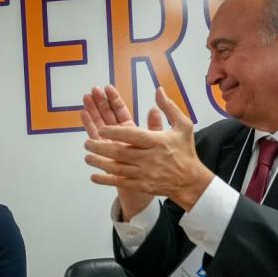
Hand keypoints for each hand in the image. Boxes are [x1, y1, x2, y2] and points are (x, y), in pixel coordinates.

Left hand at [83, 86, 212, 211]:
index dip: (115, 133)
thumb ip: (168, 108)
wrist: (190, 181)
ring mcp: (144, 173)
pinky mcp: (141, 185)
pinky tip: (93, 177)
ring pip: (117, 168)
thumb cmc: (185, 150)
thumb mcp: (183, 125)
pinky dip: (106, 180)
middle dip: (101, 148)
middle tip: (86, 143)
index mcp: (157, 141)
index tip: (101, 129)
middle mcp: (149, 158)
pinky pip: (120, 183)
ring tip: (87, 157)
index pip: (132, 135)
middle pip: (120, 152)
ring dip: (100, 163)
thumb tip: (158, 90)